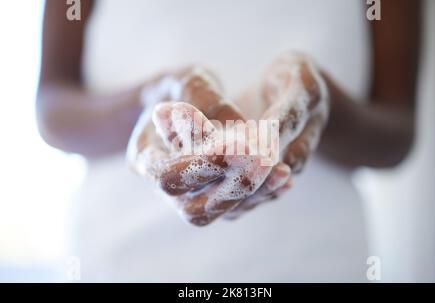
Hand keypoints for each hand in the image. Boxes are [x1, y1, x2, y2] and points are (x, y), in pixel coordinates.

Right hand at [127, 51, 328, 224]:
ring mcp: (185, 196)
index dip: (206, 164)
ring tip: (283, 172)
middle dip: (233, 187)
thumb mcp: (188, 79)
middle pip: (194, 209)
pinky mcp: (209, 197)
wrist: (175, 104)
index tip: (244, 143)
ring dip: (253, 194)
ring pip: (218, 212)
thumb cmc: (179, 87)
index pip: (169, 177)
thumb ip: (206, 99)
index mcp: (143, 157)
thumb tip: (238, 128)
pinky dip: (261, 194)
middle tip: (267, 161)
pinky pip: (235, 207)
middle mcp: (161, 186)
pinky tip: (284, 176)